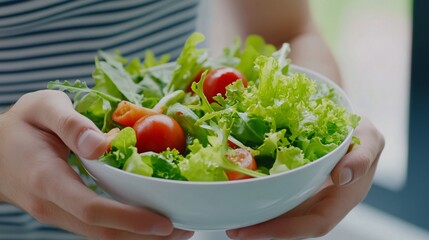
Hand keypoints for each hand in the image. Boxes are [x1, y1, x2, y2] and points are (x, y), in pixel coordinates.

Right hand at [0, 90, 193, 239]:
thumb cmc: (21, 124)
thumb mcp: (42, 107)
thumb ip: (70, 123)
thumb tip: (101, 144)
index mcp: (46, 179)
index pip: (92, 209)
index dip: (130, 219)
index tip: (164, 223)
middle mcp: (51, 206)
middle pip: (101, 232)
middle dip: (145, 236)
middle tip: (184, 229)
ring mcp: (57, 214)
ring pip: (100, 236)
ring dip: (139, 237)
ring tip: (176, 231)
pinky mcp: (65, 213)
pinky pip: (97, 228)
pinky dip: (126, 229)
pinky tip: (148, 223)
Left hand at [226, 117, 384, 239]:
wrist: (346, 124)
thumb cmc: (359, 133)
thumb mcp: (369, 140)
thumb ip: (362, 158)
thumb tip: (343, 177)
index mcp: (341, 199)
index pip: (314, 224)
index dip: (286, 231)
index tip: (256, 231)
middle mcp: (319, 201)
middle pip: (291, 223)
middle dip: (263, 229)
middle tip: (234, 229)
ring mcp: (303, 193)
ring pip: (279, 209)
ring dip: (255, 215)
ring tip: (230, 216)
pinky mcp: (291, 181)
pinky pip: (273, 190)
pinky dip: (255, 192)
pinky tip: (236, 187)